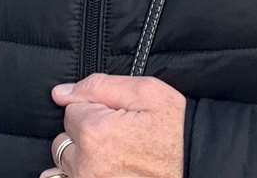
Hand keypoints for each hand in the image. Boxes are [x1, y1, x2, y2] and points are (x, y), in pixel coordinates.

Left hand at [37, 74, 184, 177]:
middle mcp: (85, 162)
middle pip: (64, 138)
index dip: (96, 107)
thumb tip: (61, 92)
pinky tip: (102, 168)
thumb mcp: (148, 92)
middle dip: (84, 132)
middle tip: (117, 133)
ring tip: (112, 153)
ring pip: (65, 162)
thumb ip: (100, 86)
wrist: (195, 163)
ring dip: (81, 156)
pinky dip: (80, 173)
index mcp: (95, 130)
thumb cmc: (175, 128)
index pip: (72, 108)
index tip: (118, 113)